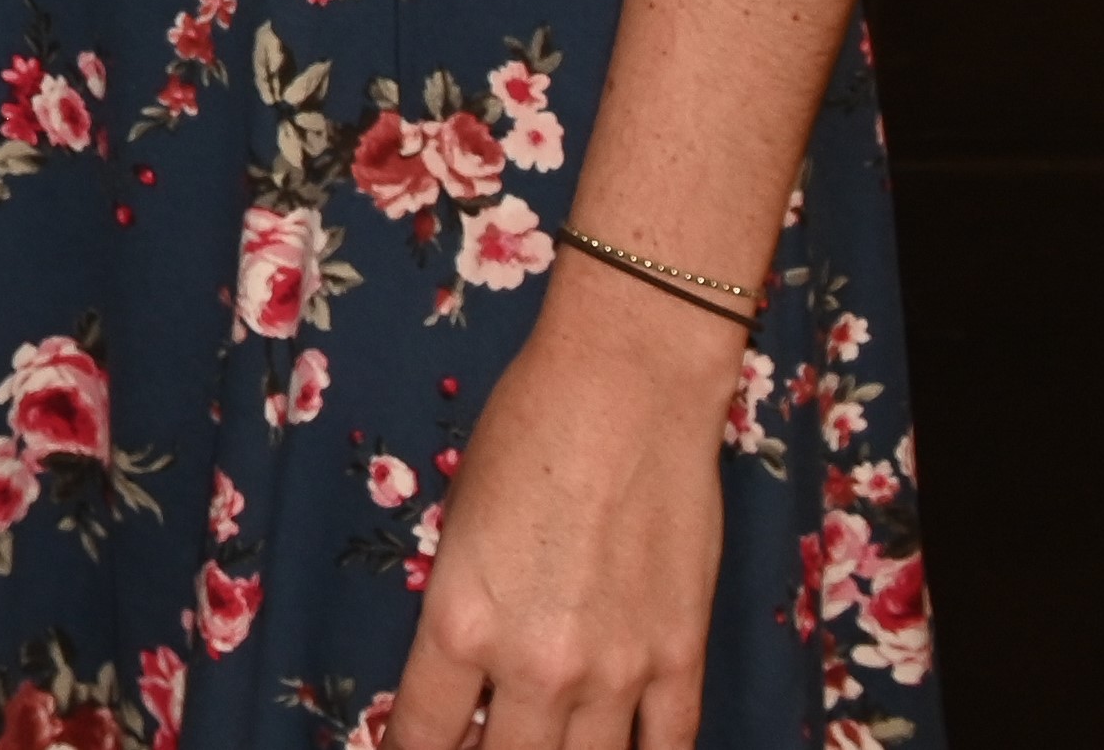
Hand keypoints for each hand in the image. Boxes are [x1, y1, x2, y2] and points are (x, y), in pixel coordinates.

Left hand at [386, 286, 736, 749]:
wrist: (626, 390)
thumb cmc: (524, 434)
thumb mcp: (458, 526)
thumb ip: (464, 613)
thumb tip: (469, 675)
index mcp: (460, 623)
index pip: (422, 733)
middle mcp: (534, 665)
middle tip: (483, 739)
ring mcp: (616, 671)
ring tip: (544, 736)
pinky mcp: (681, 658)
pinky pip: (666, 747)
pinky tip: (619, 748)